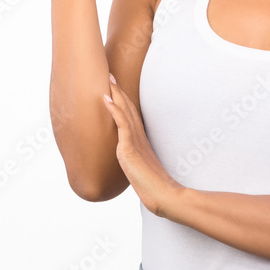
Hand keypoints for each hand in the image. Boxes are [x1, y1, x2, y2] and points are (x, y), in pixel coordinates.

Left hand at [103, 74, 182, 217]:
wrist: (163, 195)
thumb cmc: (154, 187)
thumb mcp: (140, 171)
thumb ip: (135, 163)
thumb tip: (129, 165)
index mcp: (140, 140)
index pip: (131, 115)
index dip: (123, 100)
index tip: (116, 88)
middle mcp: (139, 136)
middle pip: (128, 108)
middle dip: (118, 91)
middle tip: (110, 74)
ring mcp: (135, 141)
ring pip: (124, 111)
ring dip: (115, 94)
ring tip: (107, 79)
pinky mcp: (130, 148)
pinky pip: (121, 124)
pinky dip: (113, 109)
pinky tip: (106, 99)